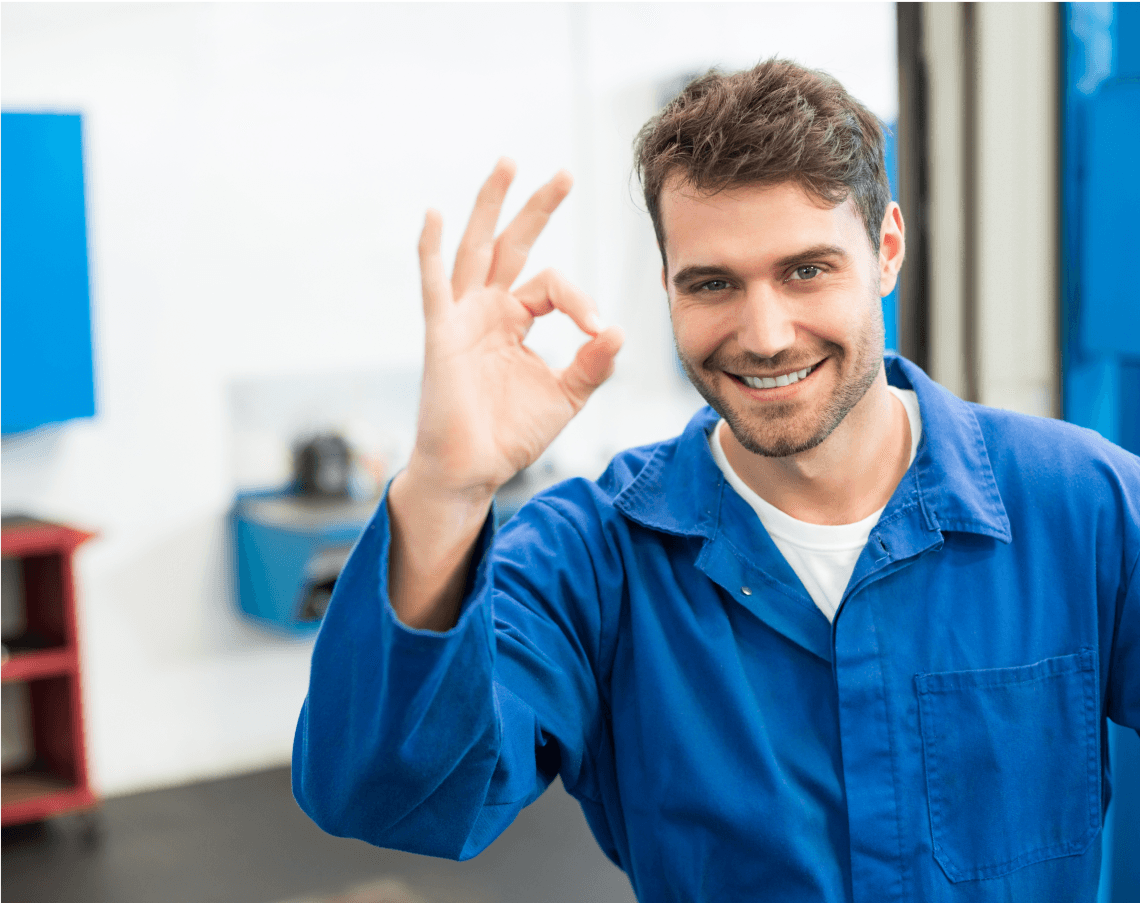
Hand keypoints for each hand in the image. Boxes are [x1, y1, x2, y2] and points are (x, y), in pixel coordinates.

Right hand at [407, 159, 623, 504]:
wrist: (473, 470)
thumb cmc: (511, 434)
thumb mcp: (565, 396)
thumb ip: (592, 365)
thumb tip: (619, 330)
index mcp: (515, 321)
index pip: (551, 286)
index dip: (581, 301)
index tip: (599, 330)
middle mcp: (487, 310)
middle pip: (513, 246)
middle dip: (537, 208)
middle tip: (564, 173)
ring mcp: (461, 318)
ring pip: (477, 250)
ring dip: (491, 206)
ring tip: (507, 163)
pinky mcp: (441, 335)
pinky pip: (434, 286)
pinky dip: (431, 250)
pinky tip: (433, 214)